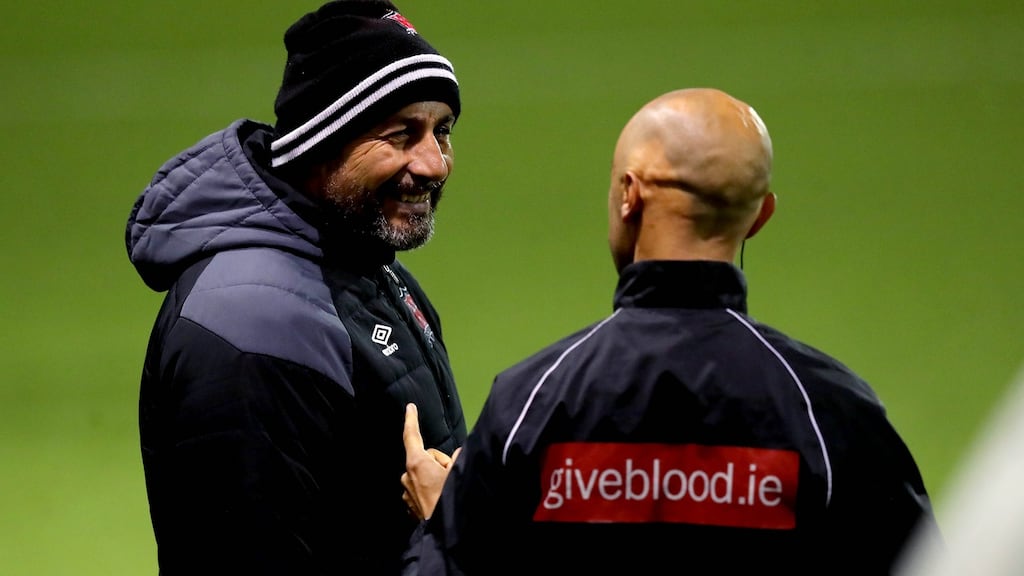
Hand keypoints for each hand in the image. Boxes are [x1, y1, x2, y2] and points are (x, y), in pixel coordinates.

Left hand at [402, 403, 460, 519]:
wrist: (446, 535)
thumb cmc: (450, 500)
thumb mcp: (459, 472)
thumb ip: (456, 458)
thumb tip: (455, 457)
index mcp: (416, 463)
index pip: (411, 435)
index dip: (411, 419)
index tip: (410, 407)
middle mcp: (407, 476)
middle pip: (426, 457)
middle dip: (440, 462)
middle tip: (453, 474)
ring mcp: (407, 492)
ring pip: (425, 474)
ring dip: (436, 477)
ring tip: (449, 490)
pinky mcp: (409, 506)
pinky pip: (422, 489)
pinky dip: (432, 490)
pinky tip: (442, 500)